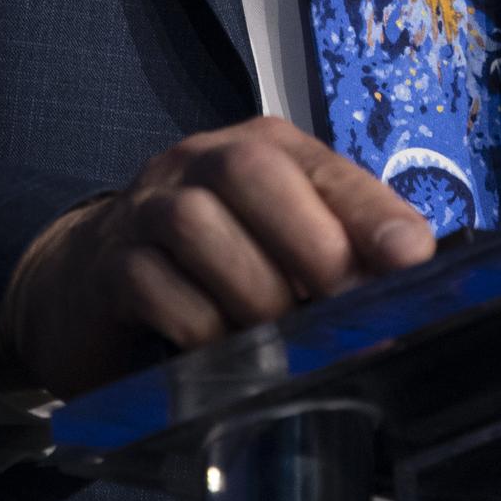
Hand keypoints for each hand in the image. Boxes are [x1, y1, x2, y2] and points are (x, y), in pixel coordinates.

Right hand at [0, 117, 434, 397]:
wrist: (89, 280)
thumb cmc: (213, 261)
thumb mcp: (282, 243)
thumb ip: (340, 248)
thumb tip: (408, 283)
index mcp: (263, 149)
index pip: (322, 165)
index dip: (369, 210)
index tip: (411, 259)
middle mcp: (201, 161)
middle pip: (251, 170)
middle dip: (309, 241)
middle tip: (341, 306)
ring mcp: (147, 207)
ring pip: (196, 224)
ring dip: (251, 291)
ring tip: (279, 340)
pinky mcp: (109, 264)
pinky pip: (151, 285)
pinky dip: (196, 324)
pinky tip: (219, 351)